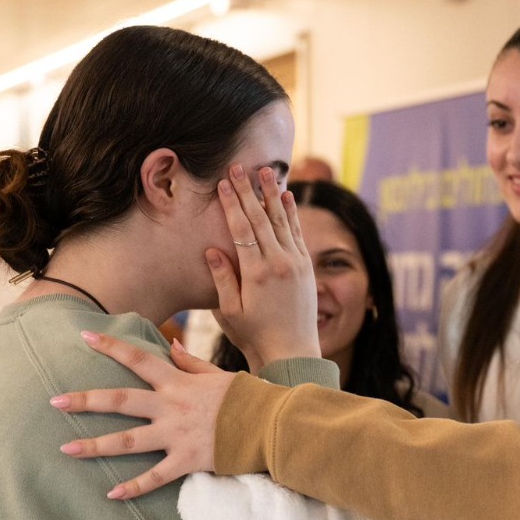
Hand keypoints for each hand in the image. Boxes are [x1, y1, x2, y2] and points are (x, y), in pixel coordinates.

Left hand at [53, 335, 232, 498]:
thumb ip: (191, 362)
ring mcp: (177, 436)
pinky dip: (134, 487)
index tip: (85, 336)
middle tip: (54, 401)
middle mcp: (171, 407)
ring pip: (129, 441)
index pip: (138, 359)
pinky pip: (155, 477)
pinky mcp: (187, 461)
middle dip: (86, 401)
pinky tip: (111, 494)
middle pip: (120, 401)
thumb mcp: (219, 374)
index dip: (111, 346)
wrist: (271, 426)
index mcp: (178, 383)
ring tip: (66, 449)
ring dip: (95, 445)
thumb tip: (171, 345)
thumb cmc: (248, 398)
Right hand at [207, 164, 318, 369]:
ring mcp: (296, 264)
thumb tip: (212, 249)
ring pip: (283, 221)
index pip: (242, 229)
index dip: (232, 204)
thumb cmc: (255, 335)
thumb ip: (222, 278)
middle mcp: (280, 264)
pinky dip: (292, 213)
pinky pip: (298, 233)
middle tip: (239, 166)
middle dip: (249, 191)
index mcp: (256, 274)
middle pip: (261, 219)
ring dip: (272, 194)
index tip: (223, 183)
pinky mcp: (307, 267)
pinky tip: (287, 196)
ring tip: (266, 171)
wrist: (292, 352)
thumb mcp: (230, 311)